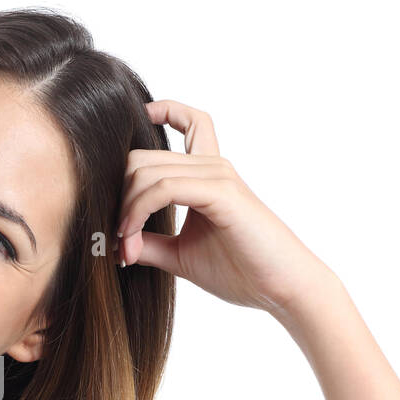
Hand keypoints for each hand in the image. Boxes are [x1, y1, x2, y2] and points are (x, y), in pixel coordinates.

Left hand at [116, 99, 333, 317]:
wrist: (281, 289)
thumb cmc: (241, 271)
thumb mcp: (180, 255)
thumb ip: (149, 243)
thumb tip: (117, 243)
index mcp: (208, 175)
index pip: (191, 122)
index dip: (163, 110)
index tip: (138, 122)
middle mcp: (213, 167)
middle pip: (142, 158)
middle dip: (119, 199)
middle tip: (118, 242)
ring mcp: (218, 176)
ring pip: (146, 172)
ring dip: (125, 212)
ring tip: (125, 248)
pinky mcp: (221, 193)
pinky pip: (164, 188)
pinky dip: (138, 212)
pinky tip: (132, 239)